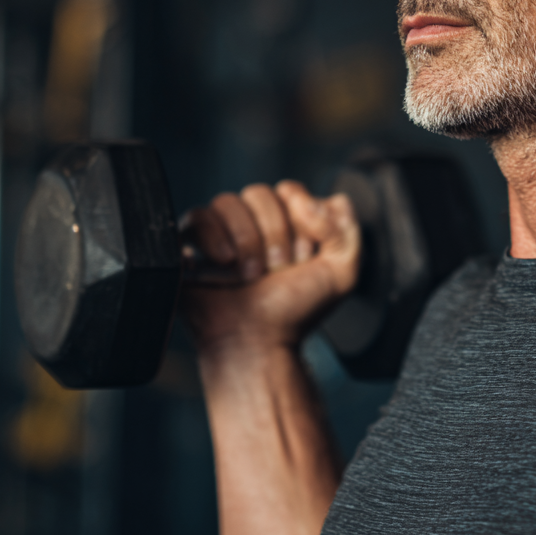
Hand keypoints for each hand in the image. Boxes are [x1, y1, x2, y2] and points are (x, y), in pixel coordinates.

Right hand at [178, 182, 359, 357]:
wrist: (258, 344)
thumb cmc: (295, 311)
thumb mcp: (343, 272)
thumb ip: (344, 228)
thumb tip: (307, 200)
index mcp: (288, 223)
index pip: (291, 191)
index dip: (299, 218)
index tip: (304, 255)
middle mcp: (255, 224)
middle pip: (259, 192)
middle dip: (274, 232)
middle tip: (278, 267)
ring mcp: (222, 233)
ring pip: (227, 201)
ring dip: (246, 238)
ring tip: (251, 273)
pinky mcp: (192, 245)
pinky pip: (197, 217)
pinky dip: (213, 236)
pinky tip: (225, 262)